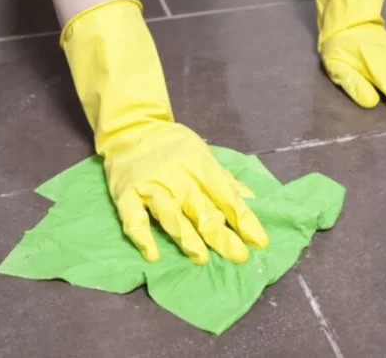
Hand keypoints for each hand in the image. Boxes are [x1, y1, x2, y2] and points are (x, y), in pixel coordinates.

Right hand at [104, 121, 268, 264]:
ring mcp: (152, 188)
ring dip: (187, 238)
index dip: (244, 220)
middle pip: (203, 211)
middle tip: (239, 257)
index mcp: (201, 169)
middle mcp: (179, 180)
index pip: (228, 197)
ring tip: (201, 258)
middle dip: (222, 236)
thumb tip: (252, 199)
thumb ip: (224, 179)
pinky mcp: (127, 196)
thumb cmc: (174, 146)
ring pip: (171, 216)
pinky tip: (152, 255)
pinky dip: (142, 238)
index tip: (259, 242)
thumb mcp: (203, 155)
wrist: (133, 127)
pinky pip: (134, 219)